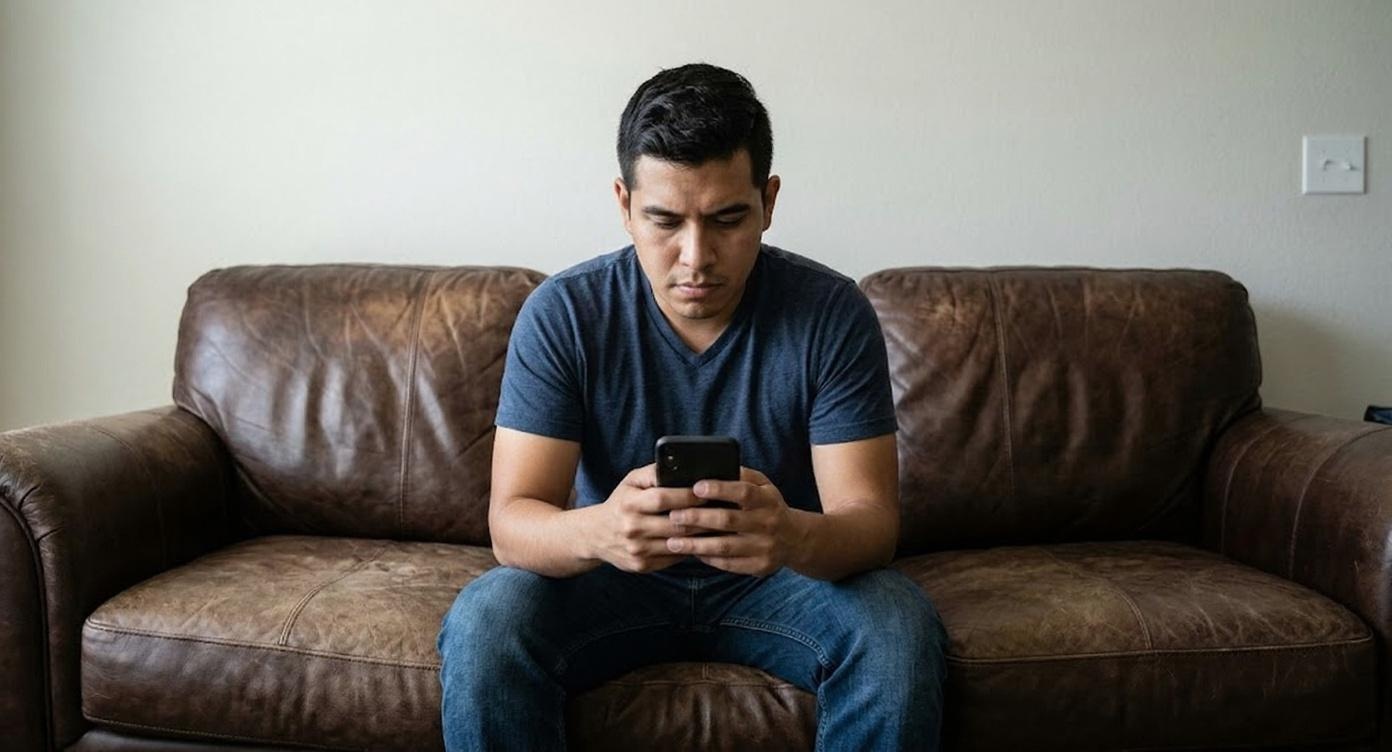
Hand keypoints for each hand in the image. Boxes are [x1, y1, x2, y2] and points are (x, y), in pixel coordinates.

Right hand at [586, 463, 710, 572]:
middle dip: (703, 517)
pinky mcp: (642, 565)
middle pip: (676, 524)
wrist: (595, 535)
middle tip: (724, 510)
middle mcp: (632, 528)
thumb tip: (679, 466)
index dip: (688, 495)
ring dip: (702, 536)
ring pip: (679, 544)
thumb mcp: (630, 482)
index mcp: (629, 503)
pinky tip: (705, 541)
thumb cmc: (621, 502)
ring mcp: (637, 550)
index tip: (709, 491)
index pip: (663, 498)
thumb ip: (653, 473)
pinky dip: (691, 549)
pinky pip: (674, 558)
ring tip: (720, 526)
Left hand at [663, 467, 801, 576]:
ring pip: (725, 547)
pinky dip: (708, 559)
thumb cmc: (769, 506)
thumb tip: (715, 466)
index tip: (696, 487)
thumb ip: (743, 476)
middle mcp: (767, 523)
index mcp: (767, 500)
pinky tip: (691, 553)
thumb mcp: (764, 486)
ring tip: (672, 541)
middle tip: (673, 516)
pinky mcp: (759, 566)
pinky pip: (729, 564)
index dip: (720, 489)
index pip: (743, 492)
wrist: (795, 539)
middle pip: (728, 520)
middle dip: (698, 518)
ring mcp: (764, 547)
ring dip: (696, 544)